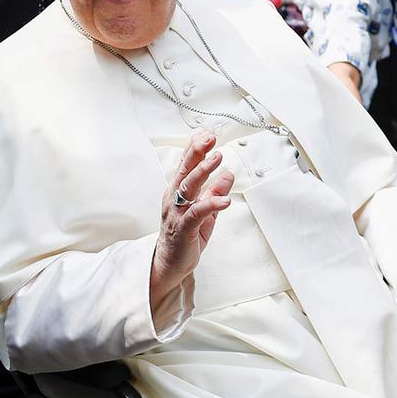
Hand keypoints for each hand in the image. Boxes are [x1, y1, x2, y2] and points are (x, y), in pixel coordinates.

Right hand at [150, 131, 234, 308]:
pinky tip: (224, 200)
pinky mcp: (184, 228)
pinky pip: (197, 213)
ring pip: (189, 187)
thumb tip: (227, 175)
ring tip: (218, 158)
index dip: (194, 148)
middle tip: (209, 138)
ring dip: (204, 171)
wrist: (169, 264)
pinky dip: (211, 204)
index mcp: (177, 191)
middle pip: (185, 170)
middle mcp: (174, 198)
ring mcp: (177, 213)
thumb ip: (214, 193)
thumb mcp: (203, 211)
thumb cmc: (185, 236)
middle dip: (197, 152)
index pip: (185, 165)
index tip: (205, 133)